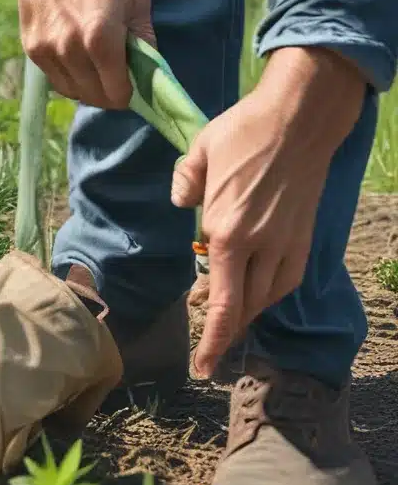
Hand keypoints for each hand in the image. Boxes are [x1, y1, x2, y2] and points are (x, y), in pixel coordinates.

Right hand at [0, 0, 155, 108]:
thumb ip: (144, 37)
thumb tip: (149, 70)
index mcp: (101, 37)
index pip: (117, 92)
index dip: (130, 94)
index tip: (133, 85)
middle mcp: (72, 50)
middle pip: (96, 97)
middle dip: (111, 93)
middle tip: (117, 78)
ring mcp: (48, 53)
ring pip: (75, 93)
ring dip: (90, 89)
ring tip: (97, 70)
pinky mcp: (33, 52)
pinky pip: (57, 82)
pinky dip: (72, 80)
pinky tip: (79, 63)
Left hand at [171, 48, 366, 377]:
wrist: (301, 117)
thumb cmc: (244, 130)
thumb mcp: (198, 151)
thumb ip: (183, 183)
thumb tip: (181, 205)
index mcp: (226, 231)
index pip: (221, 302)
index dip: (213, 340)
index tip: (202, 367)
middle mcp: (258, 245)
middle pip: (244, 309)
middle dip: (224, 334)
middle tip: (207, 351)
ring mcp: (286, 242)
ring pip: (265, 299)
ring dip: (243, 315)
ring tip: (223, 320)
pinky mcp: (303, 237)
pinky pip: (285, 281)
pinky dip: (266, 296)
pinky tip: (252, 294)